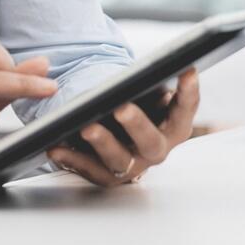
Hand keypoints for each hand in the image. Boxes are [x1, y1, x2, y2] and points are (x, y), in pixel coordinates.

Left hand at [46, 68, 199, 186]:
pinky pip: (89, 170)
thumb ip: (145, 85)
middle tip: (122, 108)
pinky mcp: (107, 176)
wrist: (116, 134)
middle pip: (151, 142)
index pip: (185, 110)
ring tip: (86, 128)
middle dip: (137, 124)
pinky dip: (71, 159)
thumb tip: (143, 68)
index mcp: (172, 126)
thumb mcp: (144, 94)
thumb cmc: (135, 106)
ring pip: (119, 160)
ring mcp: (132, 166)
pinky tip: (55, 147)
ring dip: (102, 143)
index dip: (188, 92)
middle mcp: (155, 149)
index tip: (187, 70)